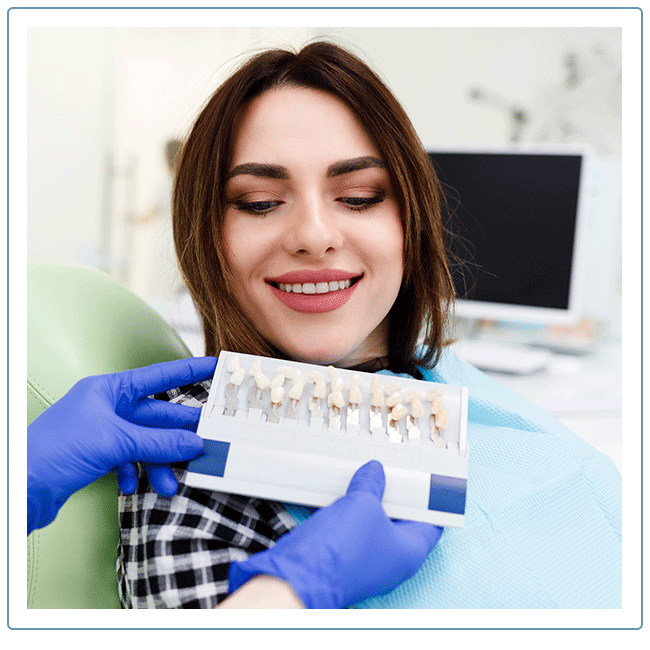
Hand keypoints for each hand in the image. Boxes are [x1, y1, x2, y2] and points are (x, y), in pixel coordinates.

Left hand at [27, 356, 216, 533]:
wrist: (20, 489)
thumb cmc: (54, 452)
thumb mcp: (115, 442)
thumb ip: (159, 442)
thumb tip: (193, 443)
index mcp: (109, 390)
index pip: (158, 376)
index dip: (188, 370)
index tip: (214, 367)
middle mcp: (107, 407)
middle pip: (156, 416)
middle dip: (178, 433)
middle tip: (205, 440)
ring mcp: (102, 432)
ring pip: (146, 442)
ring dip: (159, 463)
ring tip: (170, 482)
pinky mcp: (97, 456)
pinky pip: (130, 460)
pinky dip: (137, 472)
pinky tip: (133, 485)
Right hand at [228, 460, 442, 608]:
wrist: (299, 573)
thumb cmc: (340, 551)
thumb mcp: (362, 503)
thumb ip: (372, 484)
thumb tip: (374, 472)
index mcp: (410, 552)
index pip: (431, 522)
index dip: (428, 497)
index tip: (425, 479)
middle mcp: (392, 562)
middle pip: (402, 521)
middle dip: (395, 496)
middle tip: (390, 473)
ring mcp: (368, 562)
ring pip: (376, 525)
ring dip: (370, 503)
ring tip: (366, 478)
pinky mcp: (346, 559)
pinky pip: (355, 531)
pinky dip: (352, 513)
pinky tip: (346, 495)